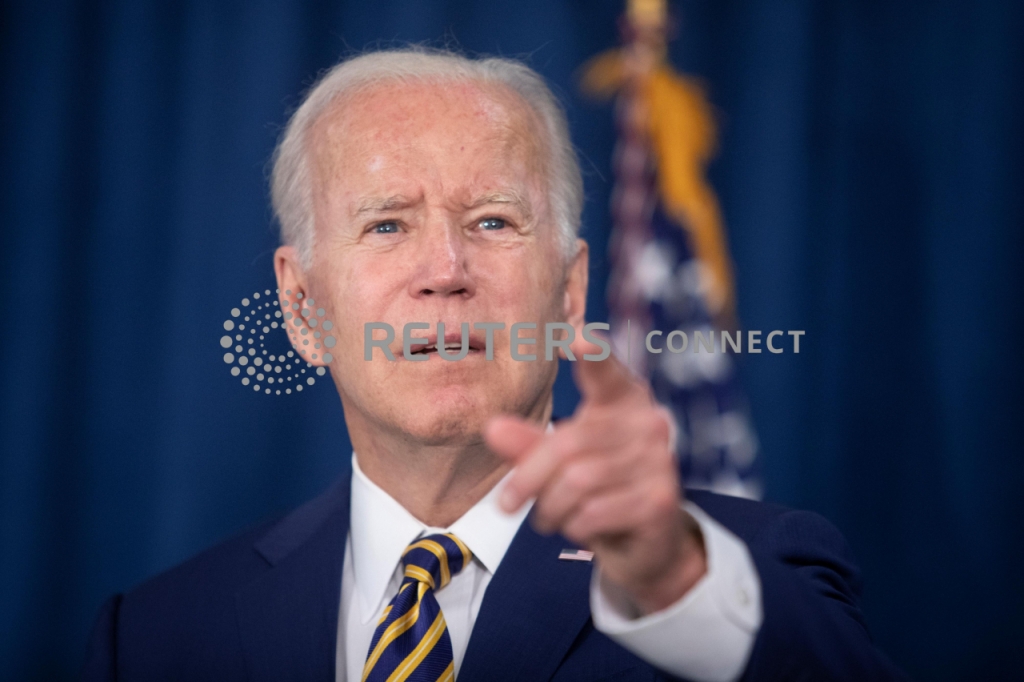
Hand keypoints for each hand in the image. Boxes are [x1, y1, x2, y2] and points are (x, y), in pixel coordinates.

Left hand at [486, 330, 706, 615]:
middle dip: (528, 478)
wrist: (645, 542)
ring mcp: (660, 460)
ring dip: (551, 507)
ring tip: (548, 516)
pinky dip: (574, 525)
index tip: (578, 337)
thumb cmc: (599, 490)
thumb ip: (528, 445)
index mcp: (623, 399)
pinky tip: (579, 526)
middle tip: (506, 504)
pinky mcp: (660, 498)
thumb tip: (493, 429)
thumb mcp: (559, 465)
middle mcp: (648, 422)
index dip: (594, 356)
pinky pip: (595, 511)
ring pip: (578, 482)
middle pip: (569, 444)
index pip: (607, 372)